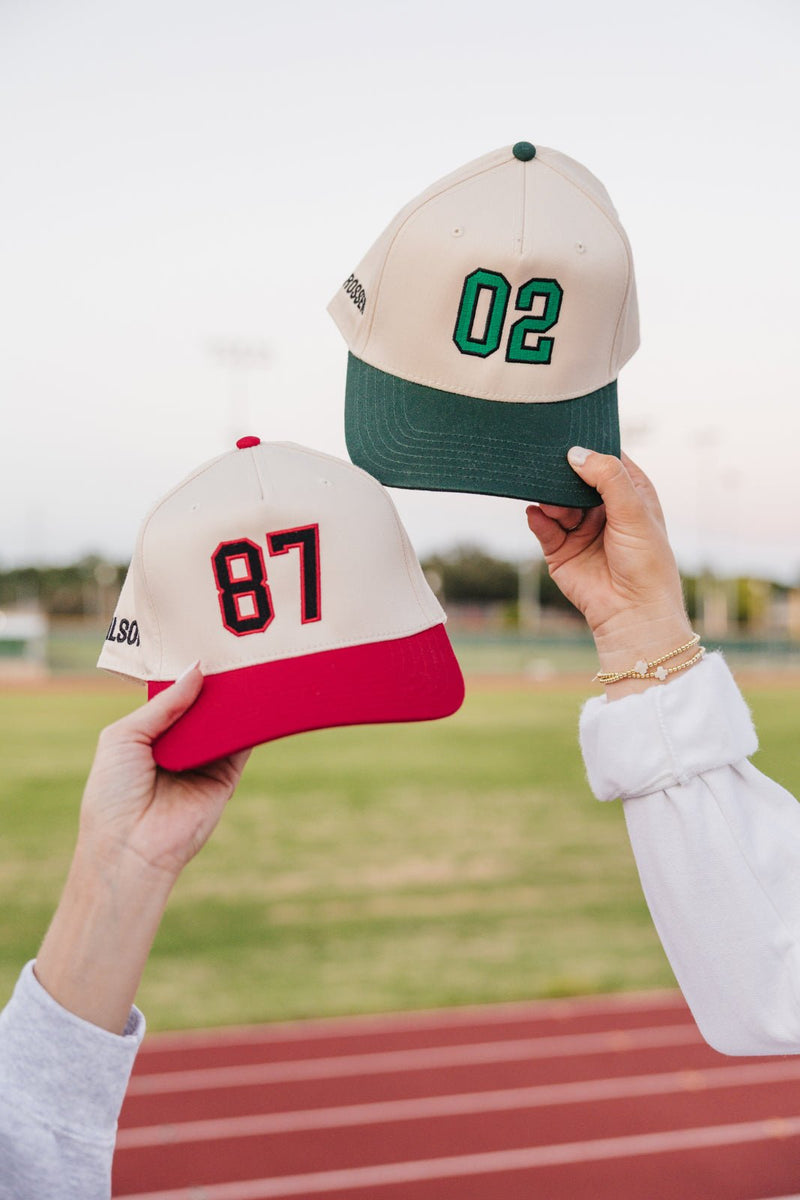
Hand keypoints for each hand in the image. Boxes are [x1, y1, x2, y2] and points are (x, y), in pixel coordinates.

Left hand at [80, 663, 248, 880]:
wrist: (130, 848)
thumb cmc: (113, 793)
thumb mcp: (125, 735)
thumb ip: (164, 703)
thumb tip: (198, 669)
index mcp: (149, 736)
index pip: (174, 698)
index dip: (187, 676)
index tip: (204, 646)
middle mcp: (179, 748)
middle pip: (202, 708)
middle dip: (214, 684)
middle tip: (233, 648)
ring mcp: (204, 763)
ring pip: (224, 723)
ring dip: (234, 700)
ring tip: (248, 666)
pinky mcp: (226, 778)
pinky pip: (242, 745)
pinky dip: (251, 724)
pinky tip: (258, 699)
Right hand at [526, 448, 693, 692]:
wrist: (632, 612)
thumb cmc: (646, 563)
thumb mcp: (634, 511)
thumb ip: (608, 478)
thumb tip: (575, 453)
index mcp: (630, 494)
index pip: (607, 460)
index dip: (591, 449)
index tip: (572, 436)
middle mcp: (604, 508)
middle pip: (575, 478)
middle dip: (563, 473)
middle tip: (552, 467)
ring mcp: (581, 529)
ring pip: (556, 500)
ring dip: (551, 498)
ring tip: (554, 504)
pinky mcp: (560, 550)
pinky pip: (543, 526)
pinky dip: (538, 518)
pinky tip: (537, 514)